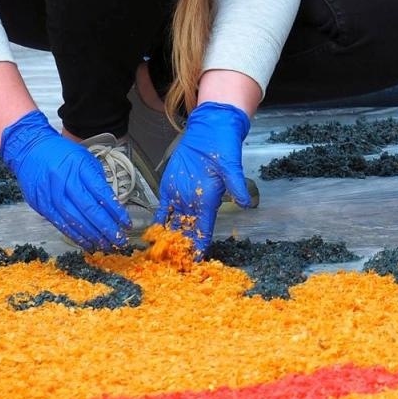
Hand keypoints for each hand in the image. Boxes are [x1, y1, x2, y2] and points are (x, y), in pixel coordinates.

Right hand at [0, 109, 128, 251]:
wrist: (30, 149)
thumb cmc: (62, 154)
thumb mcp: (85, 159)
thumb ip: (97, 181)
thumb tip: (111, 205)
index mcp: (80, 168)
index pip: (102, 194)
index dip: (116, 212)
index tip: (126, 224)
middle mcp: (66, 182)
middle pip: (90, 210)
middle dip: (107, 228)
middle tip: (119, 241)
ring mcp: (52, 194)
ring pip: (75, 220)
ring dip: (92, 236)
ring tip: (105, 245)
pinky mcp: (42, 204)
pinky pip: (61, 224)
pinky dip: (75, 235)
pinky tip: (86, 242)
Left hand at [155, 101, 252, 255]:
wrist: (210, 132)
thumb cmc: (223, 147)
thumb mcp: (231, 167)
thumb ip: (237, 185)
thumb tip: (247, 203)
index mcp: (209, 202)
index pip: (204, 230)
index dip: (200, 246)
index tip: (195, 262)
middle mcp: (194, 203)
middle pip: (187, 232)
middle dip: (181, 249)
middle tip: (172, 266)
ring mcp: (180, 197)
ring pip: (173, 224)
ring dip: (167, 239)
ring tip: (159, 257)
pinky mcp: (169, 189)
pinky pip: (162, 210)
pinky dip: (157, 223)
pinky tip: (150, 235)